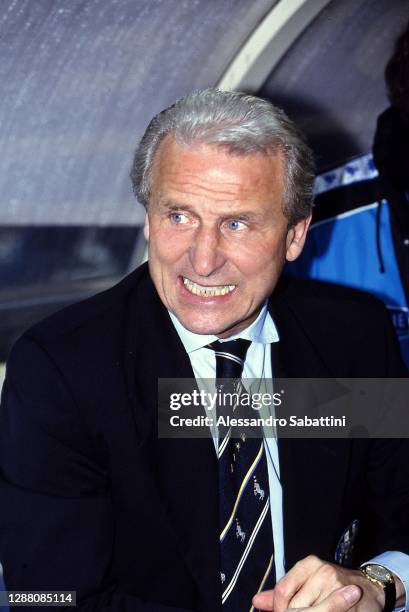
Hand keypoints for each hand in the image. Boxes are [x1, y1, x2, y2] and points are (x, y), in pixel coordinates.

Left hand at [252, 555, 385, 610]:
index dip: (279, 608)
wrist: (368, 588)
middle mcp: (324, 571)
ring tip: (313, 611)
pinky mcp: (351, 601)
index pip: (283, 590)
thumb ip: (284, 592)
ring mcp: (339, 587)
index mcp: (309, 564)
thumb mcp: (307, 582)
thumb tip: (257, 601)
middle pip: (296, 606)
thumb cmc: (333, 585)